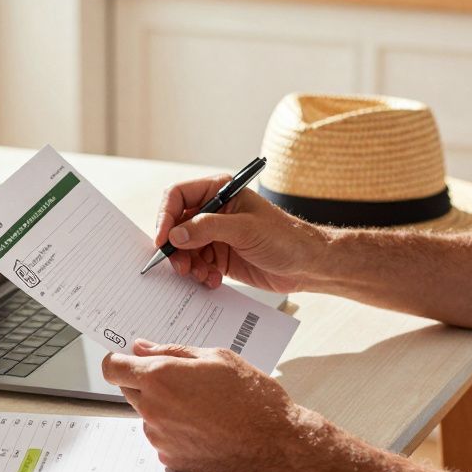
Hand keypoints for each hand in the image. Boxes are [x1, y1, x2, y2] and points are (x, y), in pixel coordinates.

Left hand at [100, 339, 322, 471]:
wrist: (277, 445)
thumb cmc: (254, 398)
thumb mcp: (217, 357)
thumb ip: (173, 351)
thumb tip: (143, 349)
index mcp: (161, 378)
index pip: (112, 368)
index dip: (118, 361)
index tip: (127, 360)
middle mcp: (153, 409)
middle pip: (128, 390)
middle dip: (145, 381)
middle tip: (180, 380)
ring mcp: (160, 437)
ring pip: (147, 414)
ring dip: (163, 407)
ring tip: (203, 406)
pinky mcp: (171, 459)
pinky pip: (162, 437)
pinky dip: (176, 430)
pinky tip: (205, 427)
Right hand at [155, 174, 323, 292]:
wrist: (307, 265)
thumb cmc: (286, 238)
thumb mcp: (246, 230)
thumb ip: (208, 229)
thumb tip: (175, 235)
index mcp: (220, 192)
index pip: (178, 196)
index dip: (165, 216)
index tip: (164, 240)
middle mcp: (214, 212)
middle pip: (176, 225)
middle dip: (176, 248)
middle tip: (181, 267)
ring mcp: (215, 235)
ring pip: (183, 249)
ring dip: (188, 265)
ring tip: (202, 275)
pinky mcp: (219, 257)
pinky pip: (196, 265)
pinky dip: (199, 275)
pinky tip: (214, 280)